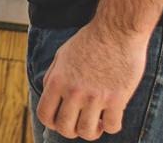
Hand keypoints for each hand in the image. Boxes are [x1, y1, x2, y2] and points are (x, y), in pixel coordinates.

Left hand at [36, 23, 147, 139]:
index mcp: (57, 80)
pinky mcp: (117, 99)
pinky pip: (112, 127)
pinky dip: (110, 126)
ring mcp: (95, 96)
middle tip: (80, 122)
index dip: (51, 123)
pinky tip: (111, 115)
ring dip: (91, 131)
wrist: (116, 31)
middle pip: (65, 128)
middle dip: (71, 130)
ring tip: (96, 121)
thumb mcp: (62, 56)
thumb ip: (53, 77)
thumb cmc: (89, 41)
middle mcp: (74, 91)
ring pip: (87, 132)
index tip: (61, 120)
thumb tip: (50, 97)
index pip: (45, 115)